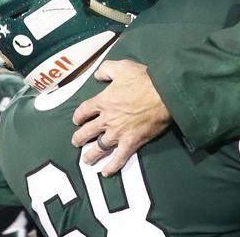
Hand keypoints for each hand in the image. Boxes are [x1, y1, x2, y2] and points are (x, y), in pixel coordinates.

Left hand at [71, 60, 170, 175]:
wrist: (163, 94)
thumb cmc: (143, 79)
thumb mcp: (122, 67)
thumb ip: (106, 70)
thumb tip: (98, 75)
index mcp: (103, 101)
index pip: (84, 111)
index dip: (78, 116)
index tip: (77, 120)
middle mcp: (107, 119)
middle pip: (87, 131)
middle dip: (79, 138)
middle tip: (76, 141)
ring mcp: (118, 132)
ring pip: (99, 147)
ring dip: (91, 155)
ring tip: (86, 160)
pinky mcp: (131, 142)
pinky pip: (119, 158)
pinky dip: (112, 166)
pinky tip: (106, 172)